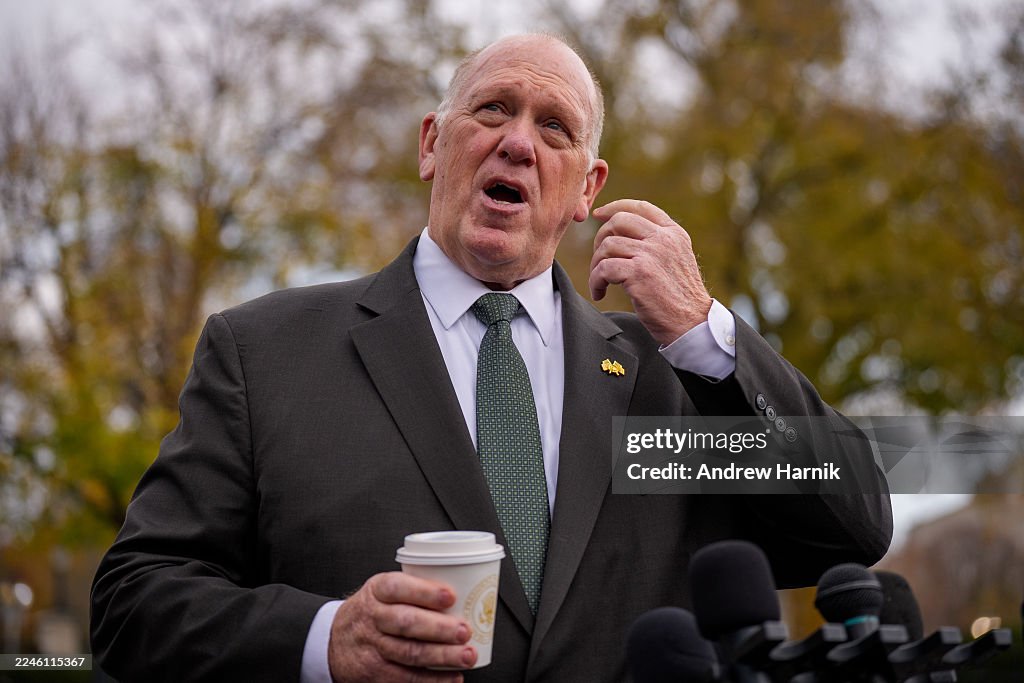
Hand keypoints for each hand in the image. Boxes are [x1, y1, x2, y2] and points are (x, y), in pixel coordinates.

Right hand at [328, 572, 475, 682]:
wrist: (332, 640)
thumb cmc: (371, 611)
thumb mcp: (382, 591)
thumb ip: (413, 590)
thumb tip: (465, 591)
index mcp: (376, 591)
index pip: (397, 587)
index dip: (424, 592)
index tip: (450, 596)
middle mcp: (372, 618)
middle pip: (406, 623)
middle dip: (439, 628)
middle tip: (465, 631)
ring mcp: (372, 647)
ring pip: (409, 652)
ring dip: (442, 656)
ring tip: (467, 655)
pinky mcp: (375, 673)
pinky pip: (406, 678)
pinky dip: (432, 680)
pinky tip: (452, 678)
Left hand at [590, 199, 712, 344]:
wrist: (692, 323)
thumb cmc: (679, 298)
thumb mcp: (676, 260)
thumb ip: (657, 244)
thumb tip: (622, 234)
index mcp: (673, 234)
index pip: (640, 208)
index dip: (615, 207)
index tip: (599, 214)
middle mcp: (663, 239)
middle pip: (618, 221)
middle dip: (600, 238)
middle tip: (599, 261)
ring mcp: (651, 254)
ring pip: (607, 245)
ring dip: (596, 265)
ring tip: (600, 282)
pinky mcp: (639, 273)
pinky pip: (604, 268)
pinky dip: (595, 281)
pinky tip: (600, 293)